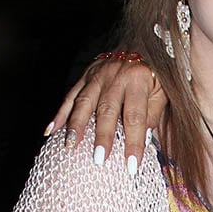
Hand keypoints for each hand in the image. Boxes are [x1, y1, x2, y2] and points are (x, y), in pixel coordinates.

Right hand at [46, 51, 163, 173]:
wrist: (141, 46)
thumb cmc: (153, 75)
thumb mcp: (162, 91)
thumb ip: (154, 114)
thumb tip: (145, 138)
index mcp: (139, 79)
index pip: (136, 116)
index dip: (134, 142)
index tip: (132, 165)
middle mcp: (116, 76)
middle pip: (107, 110)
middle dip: (102, 136)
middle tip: (99, 159)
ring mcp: (97, 75)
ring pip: (83, 102)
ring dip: (76, 125)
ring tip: (70, 146)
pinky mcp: (85, 75)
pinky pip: (70, 96)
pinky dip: (59, 114)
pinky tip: (50, 131)